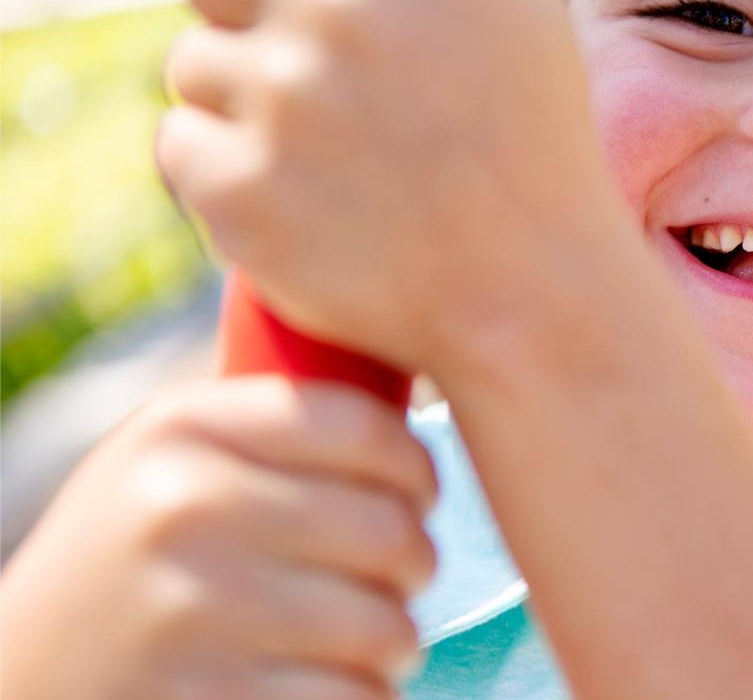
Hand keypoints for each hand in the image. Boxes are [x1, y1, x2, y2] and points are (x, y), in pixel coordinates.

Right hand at [0, 377, 437, 697]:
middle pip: (390, 530)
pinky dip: (362, 698)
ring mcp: (189, 611)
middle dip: (414, 564)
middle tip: (398, 578)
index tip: (418, 494)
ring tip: (367, 639)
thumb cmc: (139, 555)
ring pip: (385, 626)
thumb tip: (428, 370)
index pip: (364, 428)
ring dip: (395, 643)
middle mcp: (181, 507)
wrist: (30, 669)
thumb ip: (279, 423)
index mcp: (182, 429)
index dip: (417, 468)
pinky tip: (323, 685)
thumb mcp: (175, 460)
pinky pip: (353, 697)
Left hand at [156, 0, 632, 371]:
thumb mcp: (533, 12)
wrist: (532, 295)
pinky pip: (182, 144)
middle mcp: (342, 12)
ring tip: (321, 147)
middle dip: (238, 0)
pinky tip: (298, 196)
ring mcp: (283, 103)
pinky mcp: (237, 189)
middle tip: (290, 55)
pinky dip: (222, 168)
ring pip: (194, 61)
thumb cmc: (538, 148)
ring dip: (237, 94)